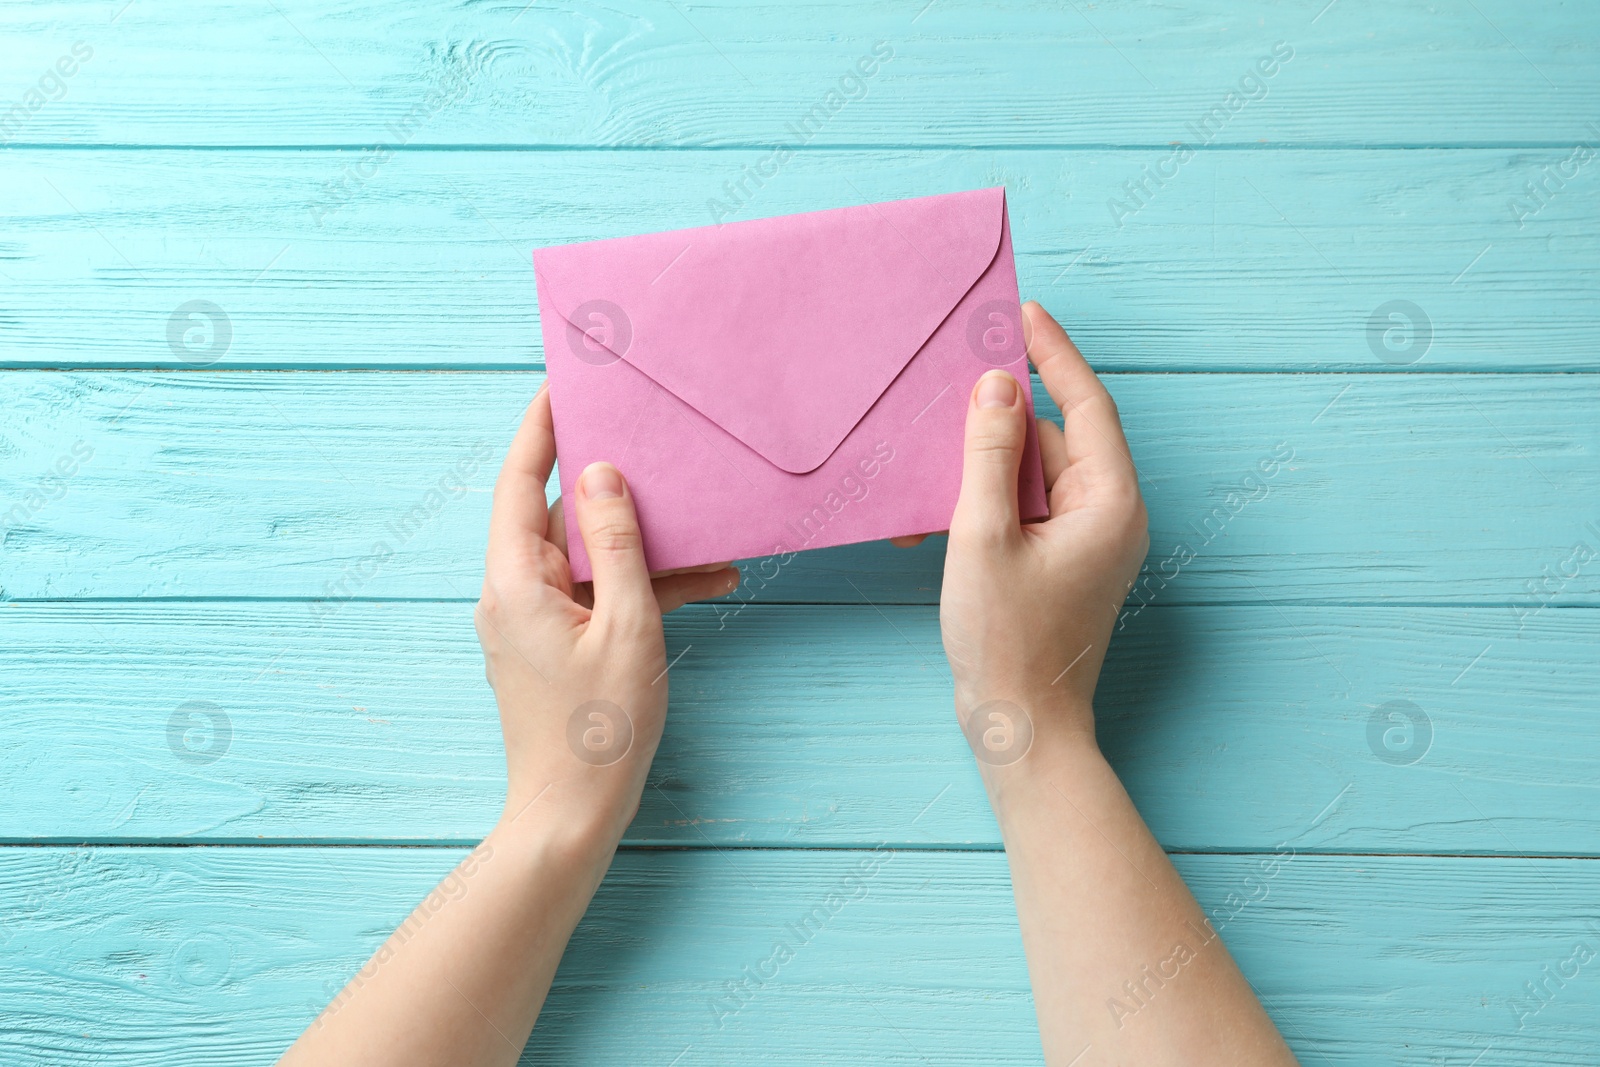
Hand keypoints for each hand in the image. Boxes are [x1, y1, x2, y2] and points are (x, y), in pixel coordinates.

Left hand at [475, 385, 739, 840]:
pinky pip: (596, 595)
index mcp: (515, 582)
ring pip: (586, 557)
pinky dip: (639, 586)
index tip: (564, 382)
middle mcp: (513, 595)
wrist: (570, 816)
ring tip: (708, 533)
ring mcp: (532, 623)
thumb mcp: (626, 626)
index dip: (540, 428)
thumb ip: (617, 544)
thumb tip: (601, 474)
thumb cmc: (599, 730)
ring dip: (641, 545)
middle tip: (652, 441)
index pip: (518, 481)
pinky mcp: (555, 647)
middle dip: (609, 483)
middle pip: (555, 515)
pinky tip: (704, 584)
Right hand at [939, 301, 1148, 763]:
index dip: (1053, 353)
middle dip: (998, 418)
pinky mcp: (1057, 564)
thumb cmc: (1007, 642)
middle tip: (950, 384)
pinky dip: (980, 507)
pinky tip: (931, 522)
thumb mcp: (983, 535)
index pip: (1084, 404)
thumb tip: (998, 385)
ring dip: (979, 469)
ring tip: (927, 471)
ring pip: (1030, 475)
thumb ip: (990, 454)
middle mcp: (1107, 516)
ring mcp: (1084, 543)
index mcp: (1108, 503)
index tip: (1021, 312)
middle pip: (1052, 439)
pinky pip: (1021, 511)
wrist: (1020, 731)